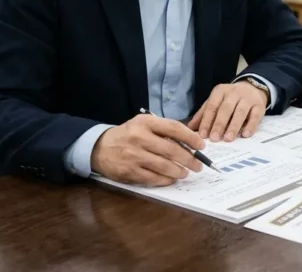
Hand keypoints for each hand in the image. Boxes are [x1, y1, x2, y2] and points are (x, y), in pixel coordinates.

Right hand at [90, 115, 204, 186]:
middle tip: (198, 165)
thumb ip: (164, 131)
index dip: (190, 138)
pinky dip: (166, 179)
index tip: (201, 145)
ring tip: (186, 173)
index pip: (174, 128)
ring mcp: (133, 155)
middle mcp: (139, 137)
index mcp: (145, 122)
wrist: (100, 148)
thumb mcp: (144, 125)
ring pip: (164, 166)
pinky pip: (153, 178)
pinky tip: (172, 179)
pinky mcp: (129, 171)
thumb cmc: (129, 135)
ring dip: (179, 171)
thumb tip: (191, 143)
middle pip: (171, 150)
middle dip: (189, 159)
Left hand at [188, 80, 267, 141]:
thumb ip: (204, 114)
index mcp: (220, 91)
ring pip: (240, 112)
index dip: (207, 121)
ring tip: (228, 139)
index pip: (212, 106)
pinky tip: (245, 135)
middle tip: (214, 138)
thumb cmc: (230, 99)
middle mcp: (234, 93)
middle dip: (219, 124)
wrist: (253, 87)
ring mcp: (248, 98)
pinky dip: (250, 126)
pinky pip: (255, 116)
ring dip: (233, 126)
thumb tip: (190, 128)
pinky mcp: (259, 105)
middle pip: (225, 109)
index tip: (203, 135)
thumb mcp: (216, 102)